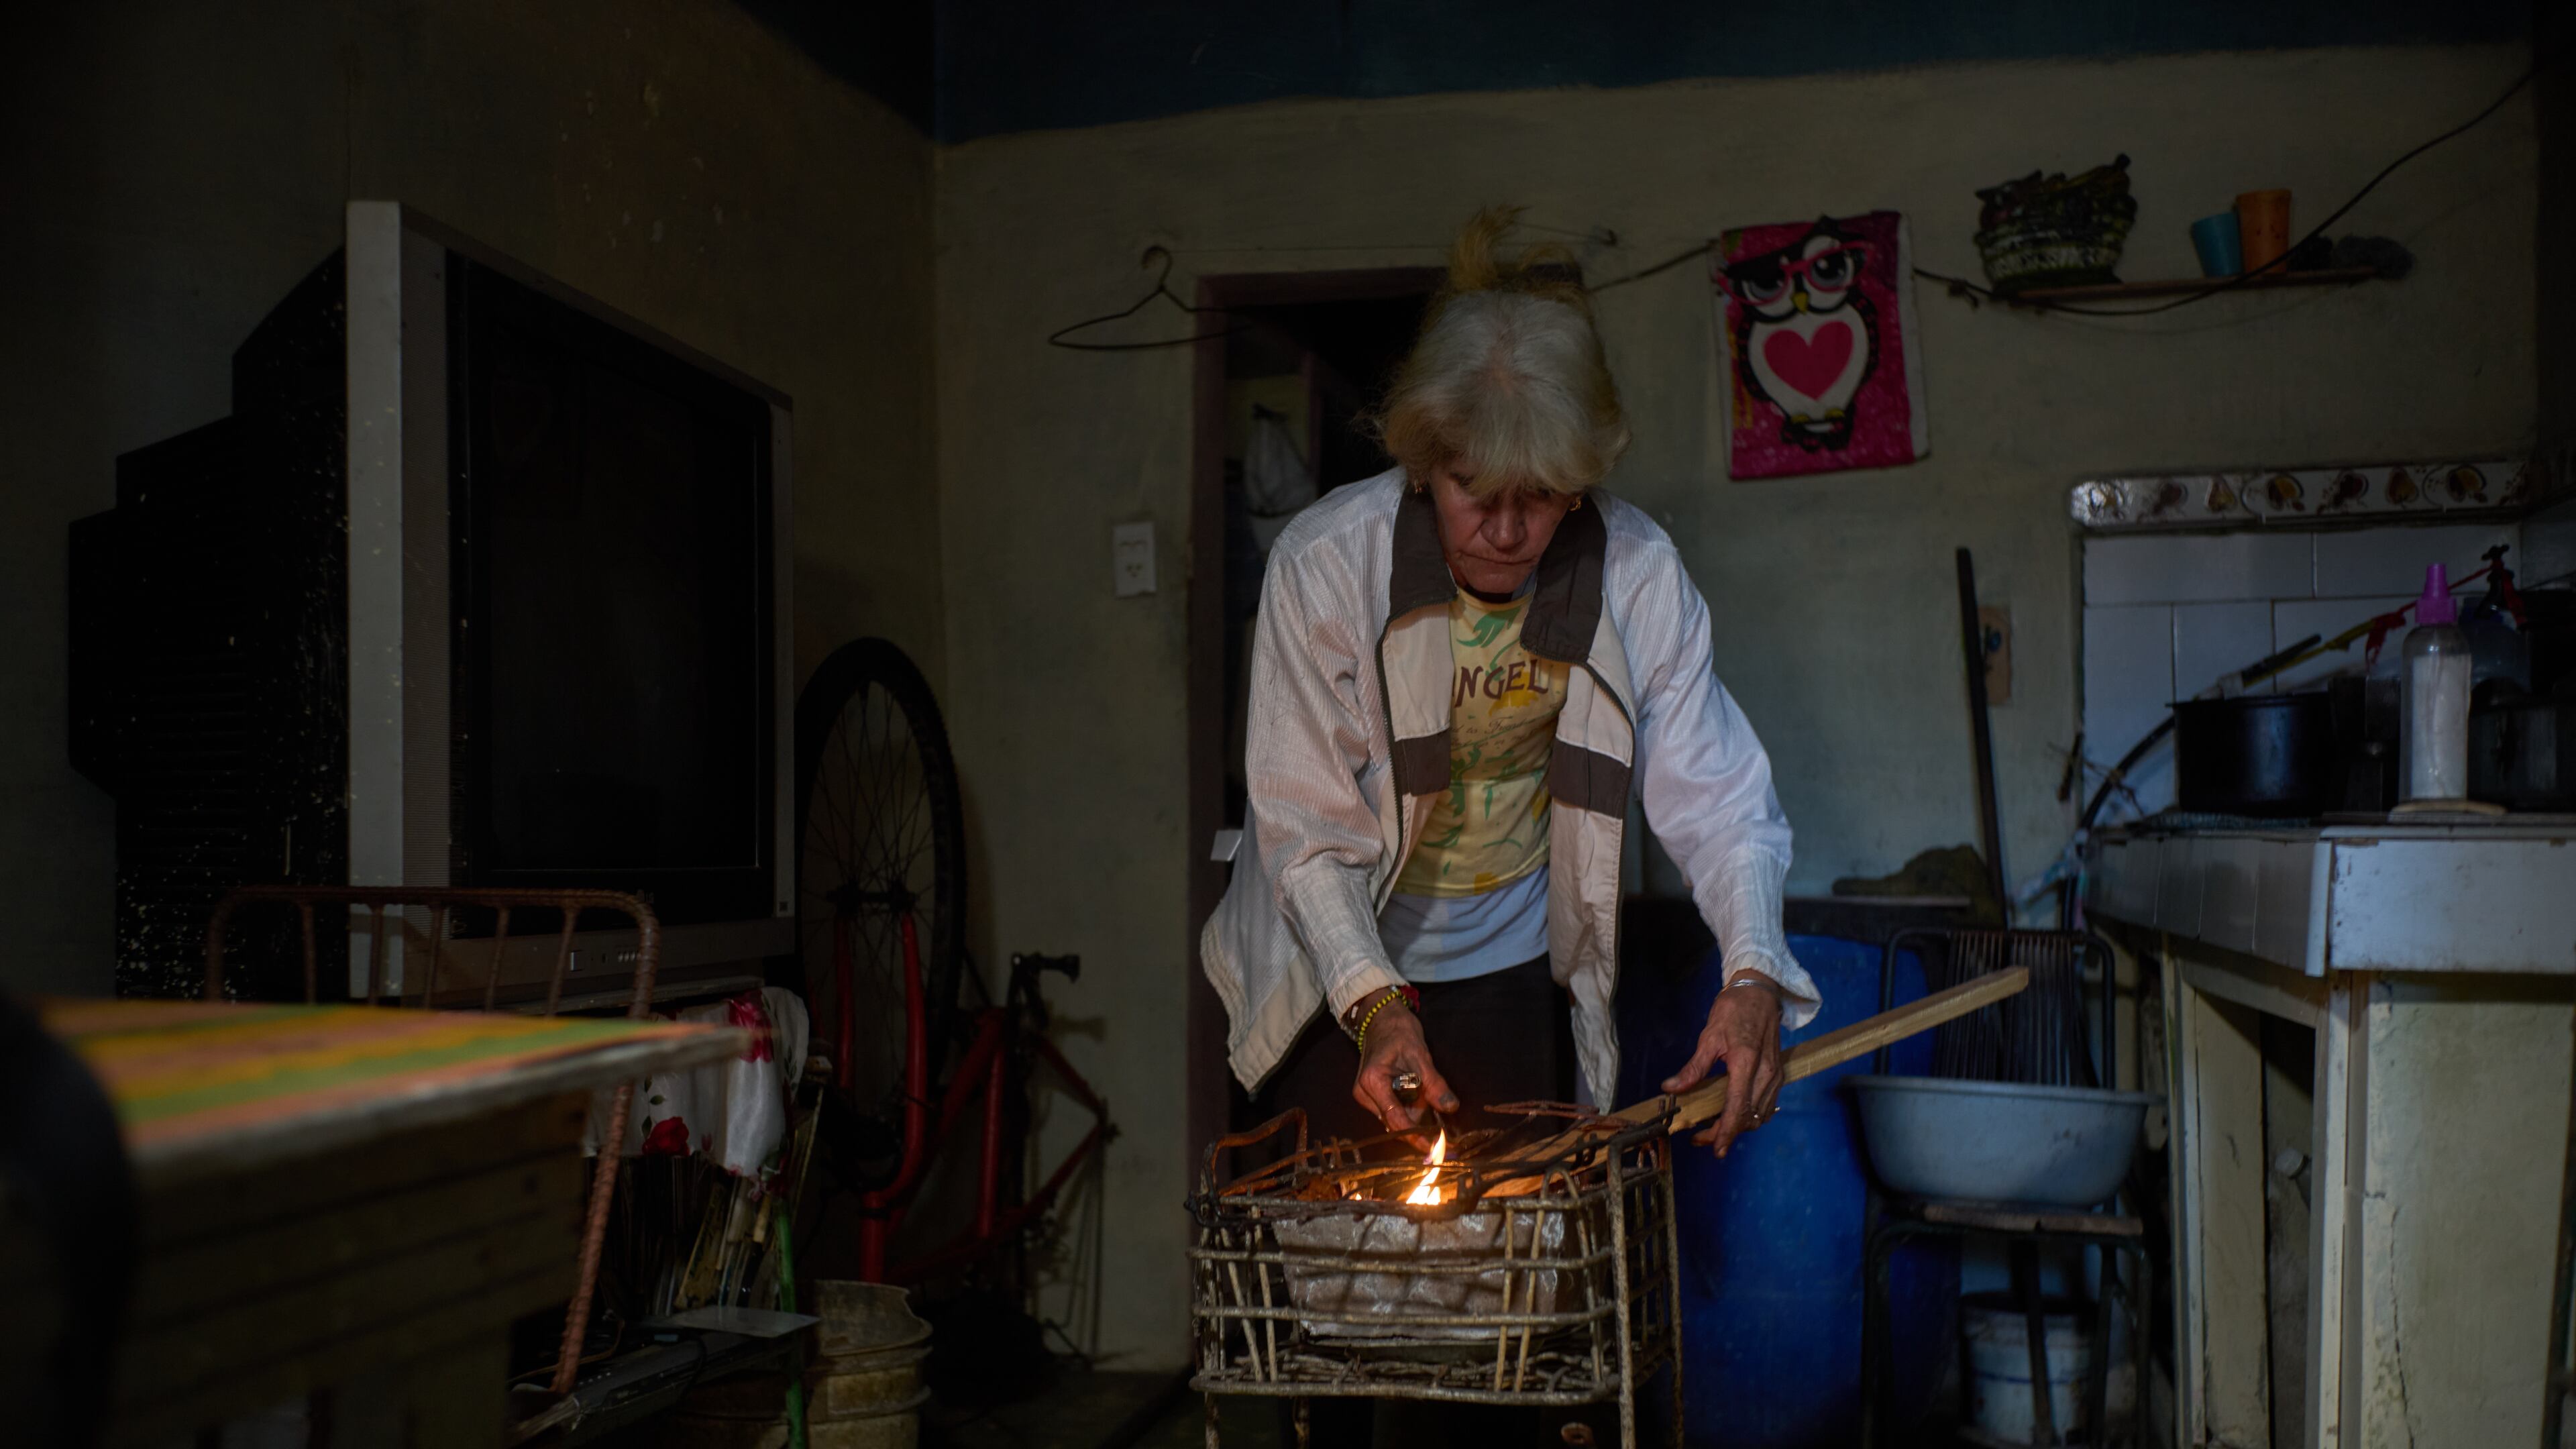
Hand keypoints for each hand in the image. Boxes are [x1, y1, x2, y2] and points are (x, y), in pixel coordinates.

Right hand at [1351, 1002, 1457, 1132]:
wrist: (1382, 1018)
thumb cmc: (1399, 1032)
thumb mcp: (1421, 1056)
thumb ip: (1434, 1084)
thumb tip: (1450, 1107)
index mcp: (1373, 1082)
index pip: (1395, 1119)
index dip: (1417, 1136)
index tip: (1437, 1148)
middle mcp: (1365, 1094)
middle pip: (1394, 1124)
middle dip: (1420, 1132)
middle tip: (1447, 1140)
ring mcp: (1366, 1096)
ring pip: (1395, 1120)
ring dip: (1416, 1122)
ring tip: (1439, 1126)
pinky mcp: (1373, 1096)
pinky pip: (1393, 1112)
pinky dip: (1411, 1114)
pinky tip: (1427, 1112)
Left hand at [1661, 972, 1785, 1157]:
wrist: (1760, 993)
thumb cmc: (1733, 1010)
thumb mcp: (1709, 1036)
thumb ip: (1693, 1067)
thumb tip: (1671, 1088)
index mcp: (1746, 1063)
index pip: (1738, 1108)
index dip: (1726, 1132)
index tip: (1716, 1149)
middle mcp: (1766, 1073)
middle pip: (1749, 1117)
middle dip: (1727, 1133)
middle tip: (1702, 1137)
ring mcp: (1775, 1075)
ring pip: (1760, 1114)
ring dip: (1740, 1126)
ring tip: (1715, 1129)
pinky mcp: (1778, 1074)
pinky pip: (1767, 1105)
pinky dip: (1752, 1116)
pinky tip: (1736, 1115)